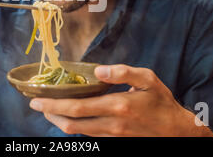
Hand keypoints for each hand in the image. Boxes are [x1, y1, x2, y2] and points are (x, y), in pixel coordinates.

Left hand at [29, 64, 212, 136]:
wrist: (176, 131)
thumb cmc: (161, 102)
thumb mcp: (148, 79)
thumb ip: (123, 72)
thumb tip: (98, 70)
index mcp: (117, 106)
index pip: (77, 108)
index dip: (53, 105)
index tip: (37, 100)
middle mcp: (111, 124)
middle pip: (71, 124)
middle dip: (50, 114)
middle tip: (36, 105)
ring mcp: (112, 136)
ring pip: (78, 133)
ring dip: (59, 122)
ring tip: (49, 110)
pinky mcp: (114, 141)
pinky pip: (89, 136)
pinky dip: (74, 127)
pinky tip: (69, 117)